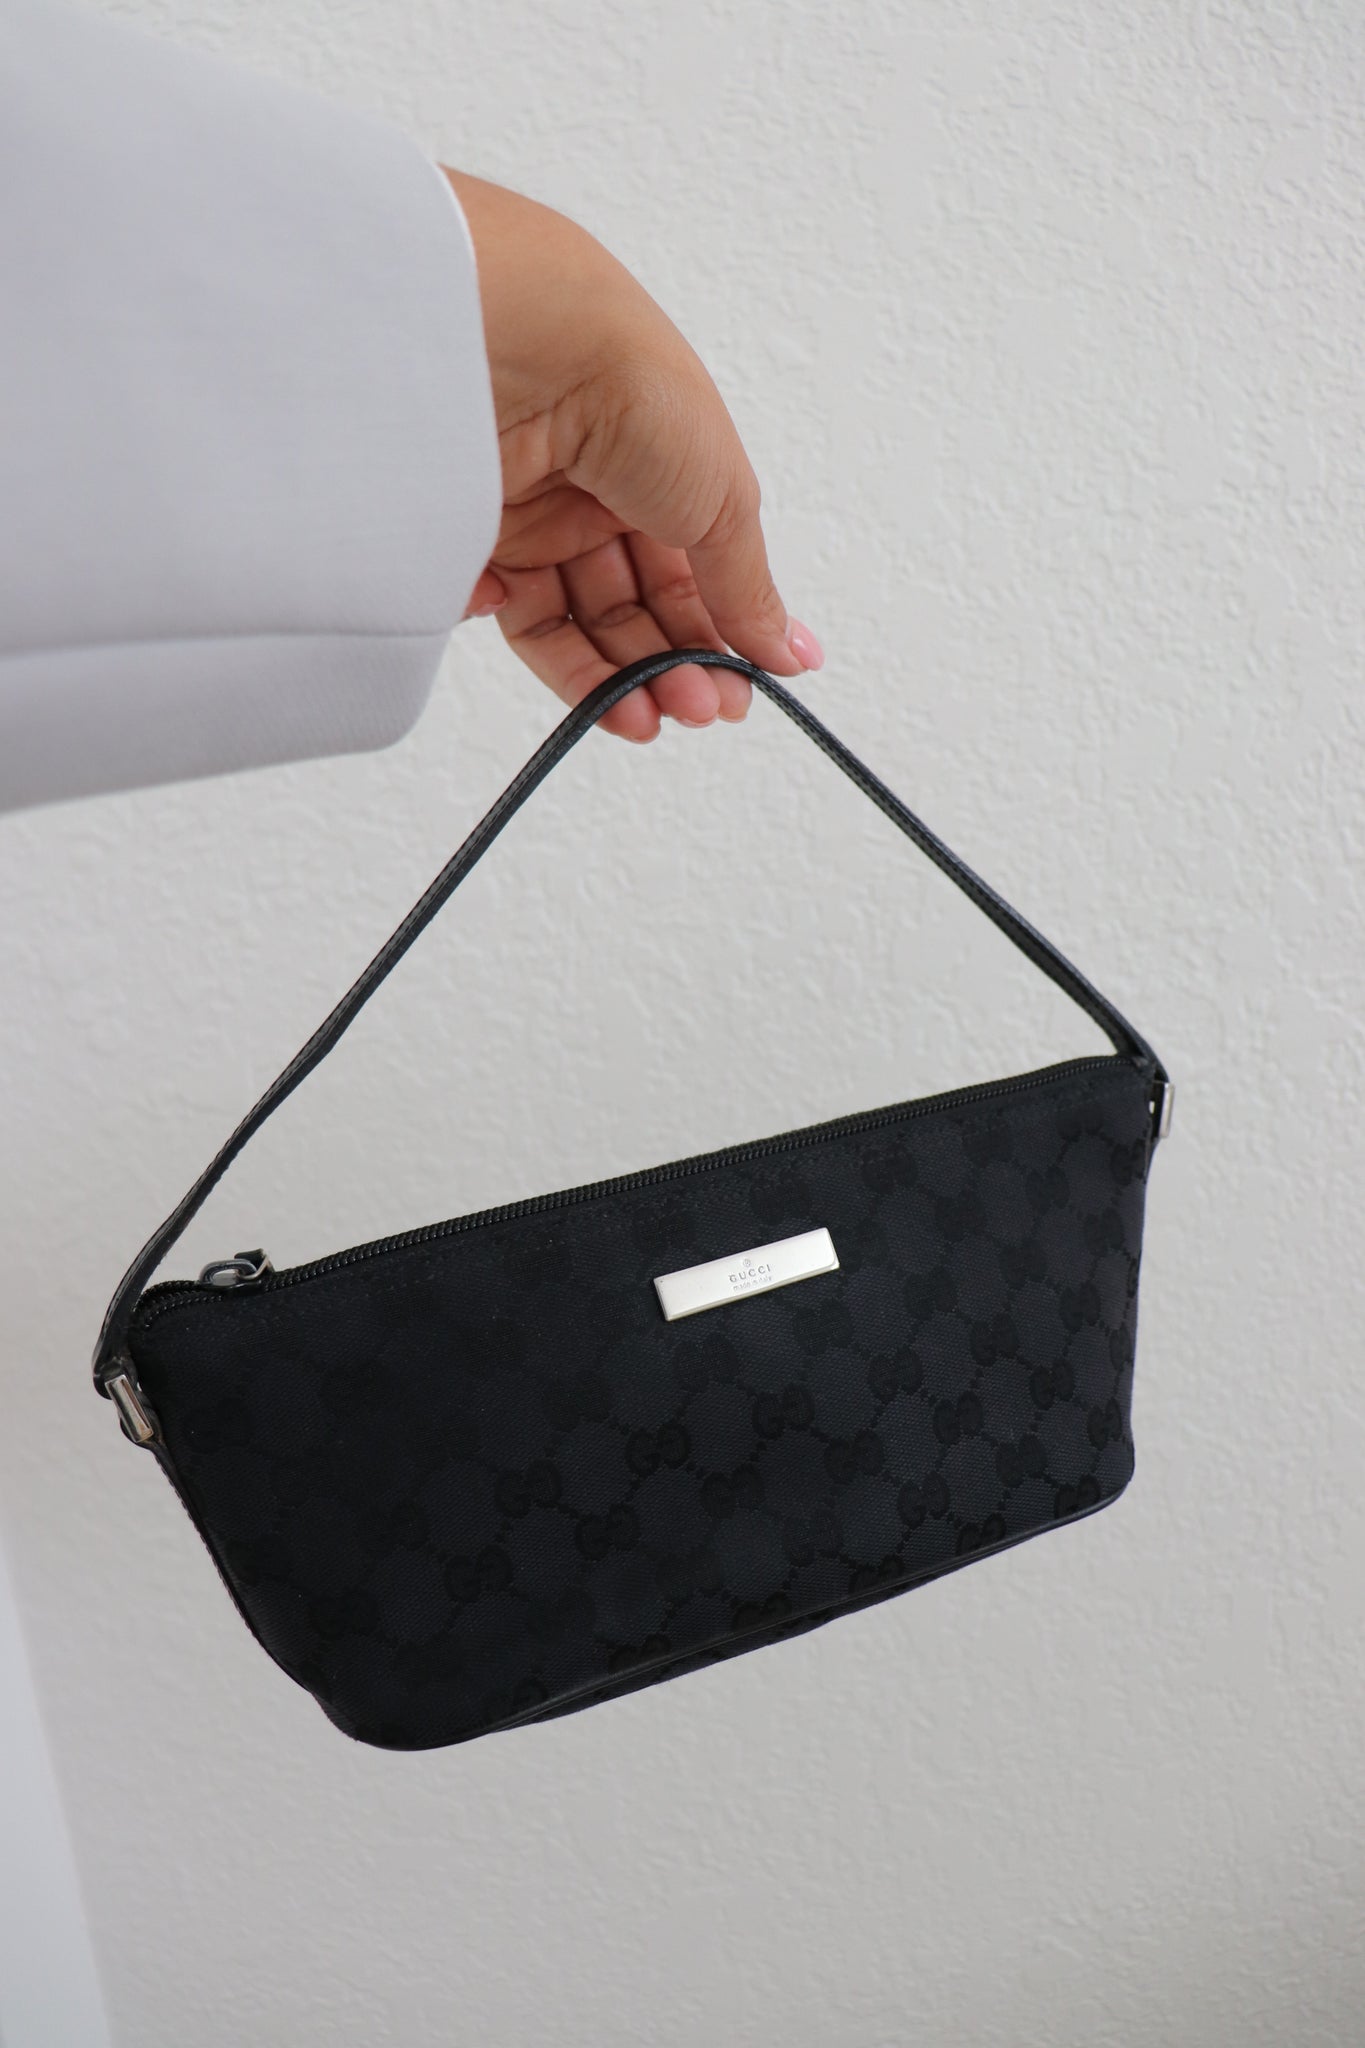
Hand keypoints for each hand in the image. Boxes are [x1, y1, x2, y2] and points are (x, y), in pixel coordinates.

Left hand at [443, 169, 822, 741]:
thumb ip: (748, 589)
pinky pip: (510, 615)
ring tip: (646, 717)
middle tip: (696, 710)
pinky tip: (571, 650)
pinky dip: (542, 649)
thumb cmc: (639, 391)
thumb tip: (790, 653)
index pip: (694, 578)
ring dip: (616, 680)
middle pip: (637, 608)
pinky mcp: (477, 537)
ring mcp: (536, 515)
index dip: (717, 640)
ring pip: (577, 623)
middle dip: (669, 669)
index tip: (739, 695)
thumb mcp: (723, 499)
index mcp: (670, 474)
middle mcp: (601, 493)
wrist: (529, 346)